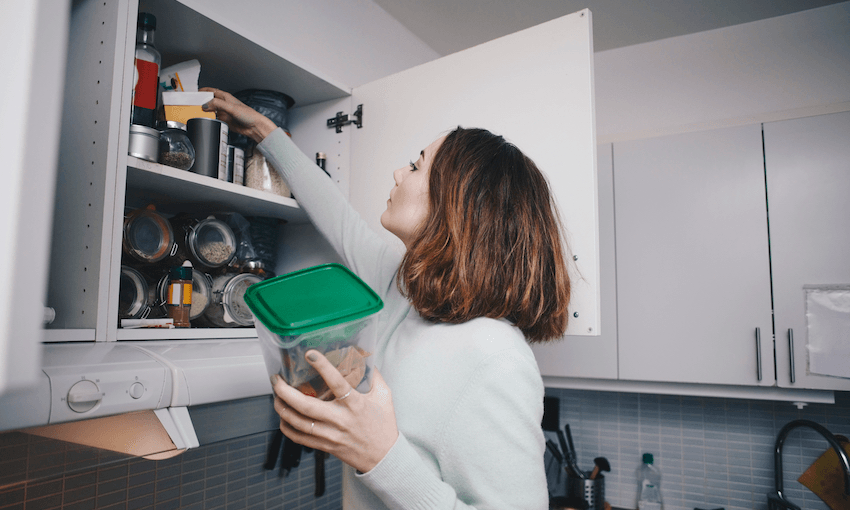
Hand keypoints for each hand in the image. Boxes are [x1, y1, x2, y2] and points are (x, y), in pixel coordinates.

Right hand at [200, 87, 276, 142]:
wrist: (254, 127)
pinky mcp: (225, 121)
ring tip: (198, 113)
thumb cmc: (248, 115)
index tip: (195, 93)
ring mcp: (224, 113)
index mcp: (226, 97)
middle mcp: (224, 104)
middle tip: (193, 105)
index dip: (203, 91)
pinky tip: (207, 121)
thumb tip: (206, 105)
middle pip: (209, 101)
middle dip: (202, 103)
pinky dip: (210, 120)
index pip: (211, 91)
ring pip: (211, 111)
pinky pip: (214, 119)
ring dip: (206, 112)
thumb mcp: (231, 108)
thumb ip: (218, 105)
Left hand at [271, 350, 398, 473]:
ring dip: (282, 408)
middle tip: (277, 379)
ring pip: (299, 423)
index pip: (337, 383)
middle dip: (286, 392)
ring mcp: (331, 435)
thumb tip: (364, 357)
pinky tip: (283, 417)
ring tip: (276, 395)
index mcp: (355, 405)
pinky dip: (287, 427)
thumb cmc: (384, 425)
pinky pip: (300, 438)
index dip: (322, 367)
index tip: (310, 354)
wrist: (383, 457)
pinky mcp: (325, 445)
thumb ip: (374, 375)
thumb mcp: (384, 396)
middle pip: (307, 406)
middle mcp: (340, 420)